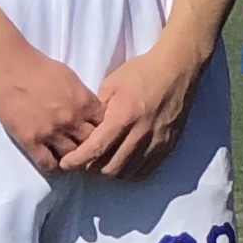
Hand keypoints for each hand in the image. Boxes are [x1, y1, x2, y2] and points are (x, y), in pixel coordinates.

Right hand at [0, 36, 110, 178]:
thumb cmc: (39, 67)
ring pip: (72, 158)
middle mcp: (71, 120)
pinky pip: (48, 164)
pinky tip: (54, 164)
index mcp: (84, 102)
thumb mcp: (71, 78)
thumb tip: (91, 111)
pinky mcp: (30, 140)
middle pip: (92, 145)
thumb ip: (83, 97)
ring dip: (73, 160)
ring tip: (72, 161)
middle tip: (89, 155)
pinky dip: (53, 167)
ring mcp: (51, 131)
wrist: (9, 66)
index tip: (100, 137)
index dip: (105, 133)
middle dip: (92, 150)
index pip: (106, 127)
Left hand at [72, 32, 209, 181]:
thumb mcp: (111, 84)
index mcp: (123, 117)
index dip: (76, 161)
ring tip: (103, 162)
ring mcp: (156, 142)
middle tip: (84, 161)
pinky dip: (130, 172)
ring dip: (110, 171)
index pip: (95, 149)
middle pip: (109, 167)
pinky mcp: (168, 146)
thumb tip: (87, 129)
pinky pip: (145, 171)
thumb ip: (97, 110)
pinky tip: (124, 163)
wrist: (177, 69)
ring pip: (126, 172)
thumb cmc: (141, 72)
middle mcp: (140, 134)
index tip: (66, 163)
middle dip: (91, 168)